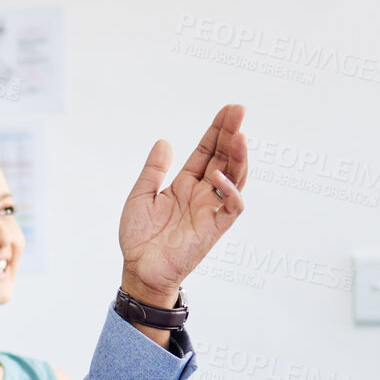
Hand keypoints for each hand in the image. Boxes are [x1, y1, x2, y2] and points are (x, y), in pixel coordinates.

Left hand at [117, 104, 247, 305]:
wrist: (139, 269)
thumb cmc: (139, 237)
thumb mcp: (141, 196)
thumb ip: (153, 170)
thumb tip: (164, 142)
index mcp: (185, 184)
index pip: (207, 151)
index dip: (217, 130)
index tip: (229, 109)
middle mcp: (202, 193)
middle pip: (224, 158)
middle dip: (232, 134)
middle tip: (239, 111)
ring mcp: (211, 209)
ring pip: (235, 178)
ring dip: (238, 156)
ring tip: (239, 135)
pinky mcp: (215, 228)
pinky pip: (232, 207)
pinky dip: (230, 190)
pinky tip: (219, 175)